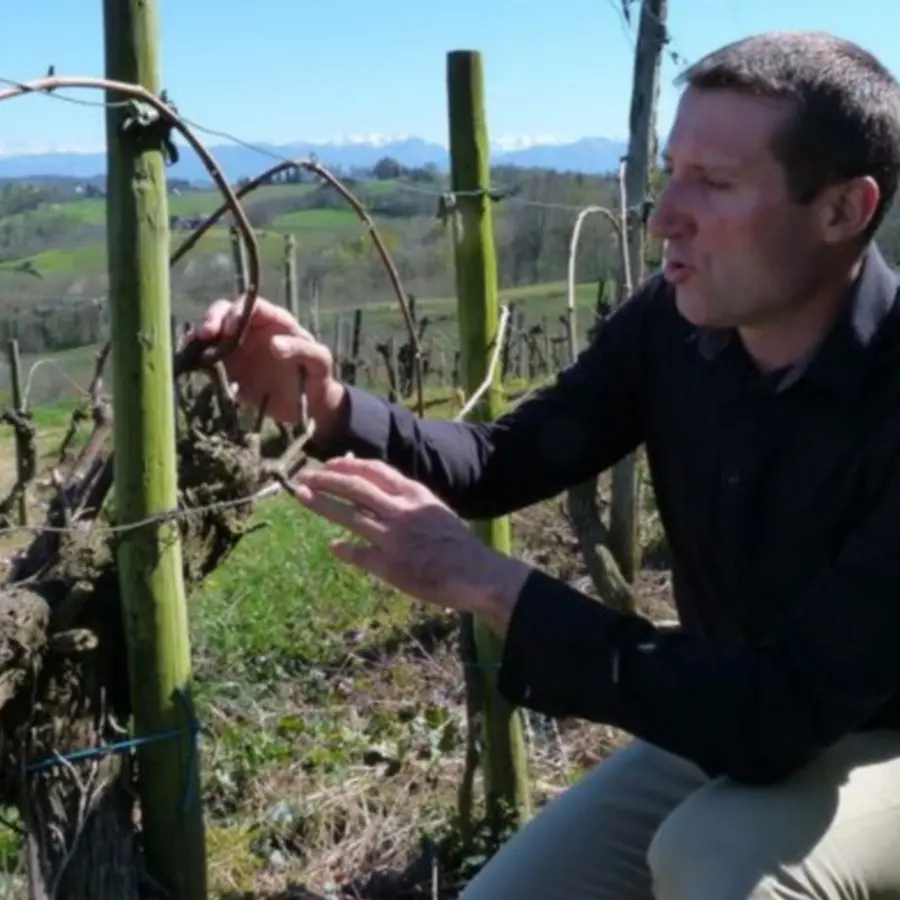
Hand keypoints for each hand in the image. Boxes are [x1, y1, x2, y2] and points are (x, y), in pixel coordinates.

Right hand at [190, 296, 346, 434]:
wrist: (309, 407)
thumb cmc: (317, 377)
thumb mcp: (319, 361)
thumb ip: (302, 350)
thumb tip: (274, 344)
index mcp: (275, 321)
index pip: (251, 305)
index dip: (237, 311)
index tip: (229, 327)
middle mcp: (252, 330)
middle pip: (225, 314)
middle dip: (212, 319)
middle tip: (205, 334)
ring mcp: (237, 349)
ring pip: (211, 335)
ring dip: (198, 338)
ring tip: (190, 347)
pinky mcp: (228, 371)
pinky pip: (208, 362)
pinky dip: (196, 361)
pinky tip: (190, 365)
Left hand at [292, 455, 532, 632]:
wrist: (476, 573)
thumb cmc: (458, 545)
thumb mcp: (435, 511)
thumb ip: (409, 502)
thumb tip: (383, 499)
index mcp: (414, 493)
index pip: (374, 470)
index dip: (347, 465)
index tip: (330, 465)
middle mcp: (401, 510)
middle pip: (354, 486)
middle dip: (326, 479)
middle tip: (305, 477)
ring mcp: (393, 536)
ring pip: (349, 514)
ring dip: (322, 503)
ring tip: (302, 496)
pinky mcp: (389, 564)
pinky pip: (357, 553)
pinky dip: (342, 549)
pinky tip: (333, 547)